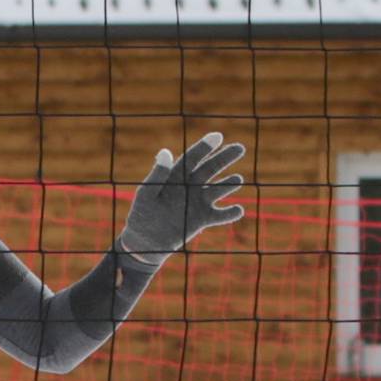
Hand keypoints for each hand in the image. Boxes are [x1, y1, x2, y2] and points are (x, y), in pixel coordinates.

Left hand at [119, 132, 246, 262]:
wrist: (144, 243)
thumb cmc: (142, 217)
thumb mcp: (146, 195)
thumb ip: (158, 175)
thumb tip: (165, 151)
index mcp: (176, 176)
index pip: (192, 158)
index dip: (204, 147)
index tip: (218, 136)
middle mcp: (190, 186)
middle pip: (210, 168)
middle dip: (224, 158)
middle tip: (239, 148)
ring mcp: (198, 202)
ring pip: (218, 189)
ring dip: (228, 184)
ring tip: (237, 179)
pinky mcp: (203, 219)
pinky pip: (220, 215)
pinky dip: (230, 213)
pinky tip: (239, 210)